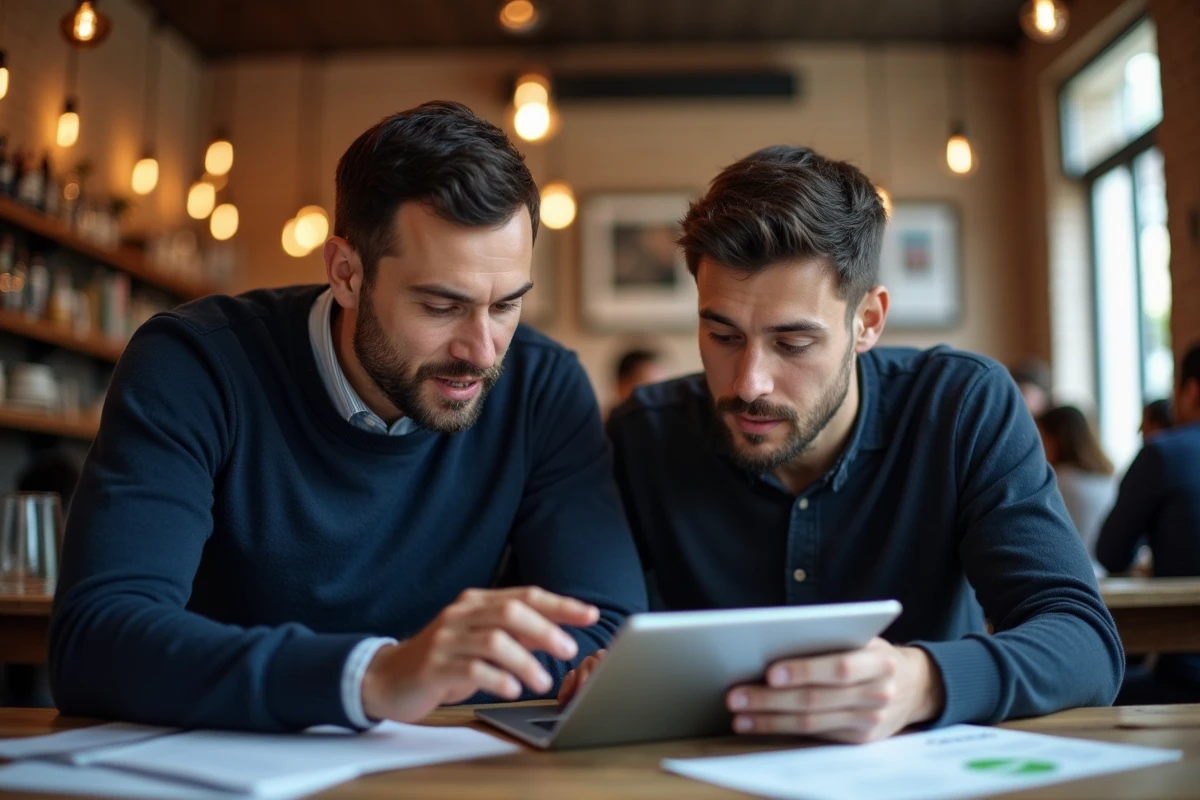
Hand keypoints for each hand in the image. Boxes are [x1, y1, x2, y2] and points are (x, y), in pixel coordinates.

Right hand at [361, 586, 598, 722]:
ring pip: (494, 640)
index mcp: (476, 603)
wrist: (388, 678)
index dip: (560, 604)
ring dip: (525, 662)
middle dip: (545, 630)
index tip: (588, 614)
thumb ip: (515, 634)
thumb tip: (557, 634)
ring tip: (542, 682)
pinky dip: (497, 679)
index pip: (525, 595)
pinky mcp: (434, 666)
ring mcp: (446, 639)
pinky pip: (471, 669)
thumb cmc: (443, 659)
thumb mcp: (481, 641)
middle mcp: (462, 615)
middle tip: (568, 649)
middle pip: (511, 612)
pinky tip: (512, 690)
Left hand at [726, 638, 943, 743]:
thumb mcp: (864, 638)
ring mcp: (869, 721)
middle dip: (771, 699)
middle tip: (735, 696)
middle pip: (817, 700)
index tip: (770, 672)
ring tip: (739, 715)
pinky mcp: (859, 740)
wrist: (916, 686)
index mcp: (879, 662)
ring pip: (812, 723)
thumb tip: (775, 639)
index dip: (805, 671)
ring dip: (770, 720)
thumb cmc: (873, 654)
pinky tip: (758, 725)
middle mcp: (878, 694)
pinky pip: (816, 736)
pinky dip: (784, 731)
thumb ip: (831, 639)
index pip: (839, 668)